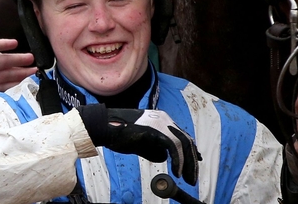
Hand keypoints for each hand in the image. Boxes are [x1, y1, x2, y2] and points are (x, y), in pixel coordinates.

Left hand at [0, 39, 35, 99]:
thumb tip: (11, 43)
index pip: (4, 59)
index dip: (17, 59)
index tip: (30, 58)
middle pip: (7, 70)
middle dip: (21, 69)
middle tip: (36, 69)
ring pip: (5, 80)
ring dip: (19, 79)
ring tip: (32, 78)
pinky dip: (8, 91)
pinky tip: (18, 91)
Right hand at [78, 104, 199, 184]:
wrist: (105, 126)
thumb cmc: (119, 133)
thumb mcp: (140, 142)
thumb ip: (153, 148)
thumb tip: (164, 157)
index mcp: (161, 120)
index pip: (182, 136)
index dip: (190, 153)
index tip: (193, 167)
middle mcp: (164, 119)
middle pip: (186, 140)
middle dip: (191, 161)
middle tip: (191, 178)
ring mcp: (161, 123)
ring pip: (183, 144)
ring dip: (187, 164)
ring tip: (187, 179)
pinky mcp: (156, 130)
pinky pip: (173, 146)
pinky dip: (178, 161)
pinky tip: (176, 173)